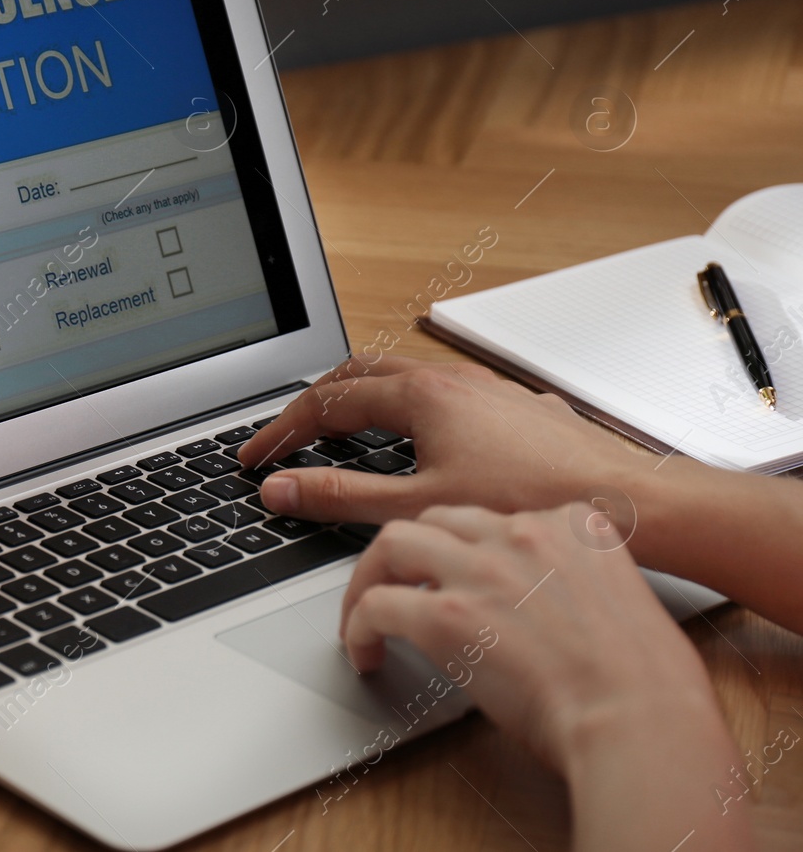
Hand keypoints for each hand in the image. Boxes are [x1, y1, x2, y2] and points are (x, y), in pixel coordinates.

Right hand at [237, 356, 649, 524]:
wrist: (626, 500)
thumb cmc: (530, 502)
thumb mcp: (418, 507)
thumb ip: (340, 497)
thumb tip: (282, 488)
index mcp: (419, 394)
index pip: (325, 402)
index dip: (280, 432)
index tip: (254, 458)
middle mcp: (449, 379)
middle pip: (358, 373)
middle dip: (313, 403)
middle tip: (286, 437)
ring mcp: (484, 388)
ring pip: (404, 378)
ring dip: (361, 400)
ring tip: (340, 433)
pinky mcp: (514, 406)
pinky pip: (445, 394)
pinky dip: (409, 411)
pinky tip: (421, 443)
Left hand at [343, 504, 750, 851]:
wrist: (641, 719)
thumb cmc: (645, 684)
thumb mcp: (619, 602)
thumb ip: (573, 584)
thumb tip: (537, 608)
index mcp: (572, 525)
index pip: (497, 516)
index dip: (471, 546)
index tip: (462, 571)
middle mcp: (521, 533)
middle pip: (439, 517)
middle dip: (414, 551)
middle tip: (399, 583)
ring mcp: (481, 568)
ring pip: (393, 542)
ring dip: (372, 576)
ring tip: (365, 608)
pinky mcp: (446, 614)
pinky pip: (378, 604)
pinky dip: (358, 625)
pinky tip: (364, 650)